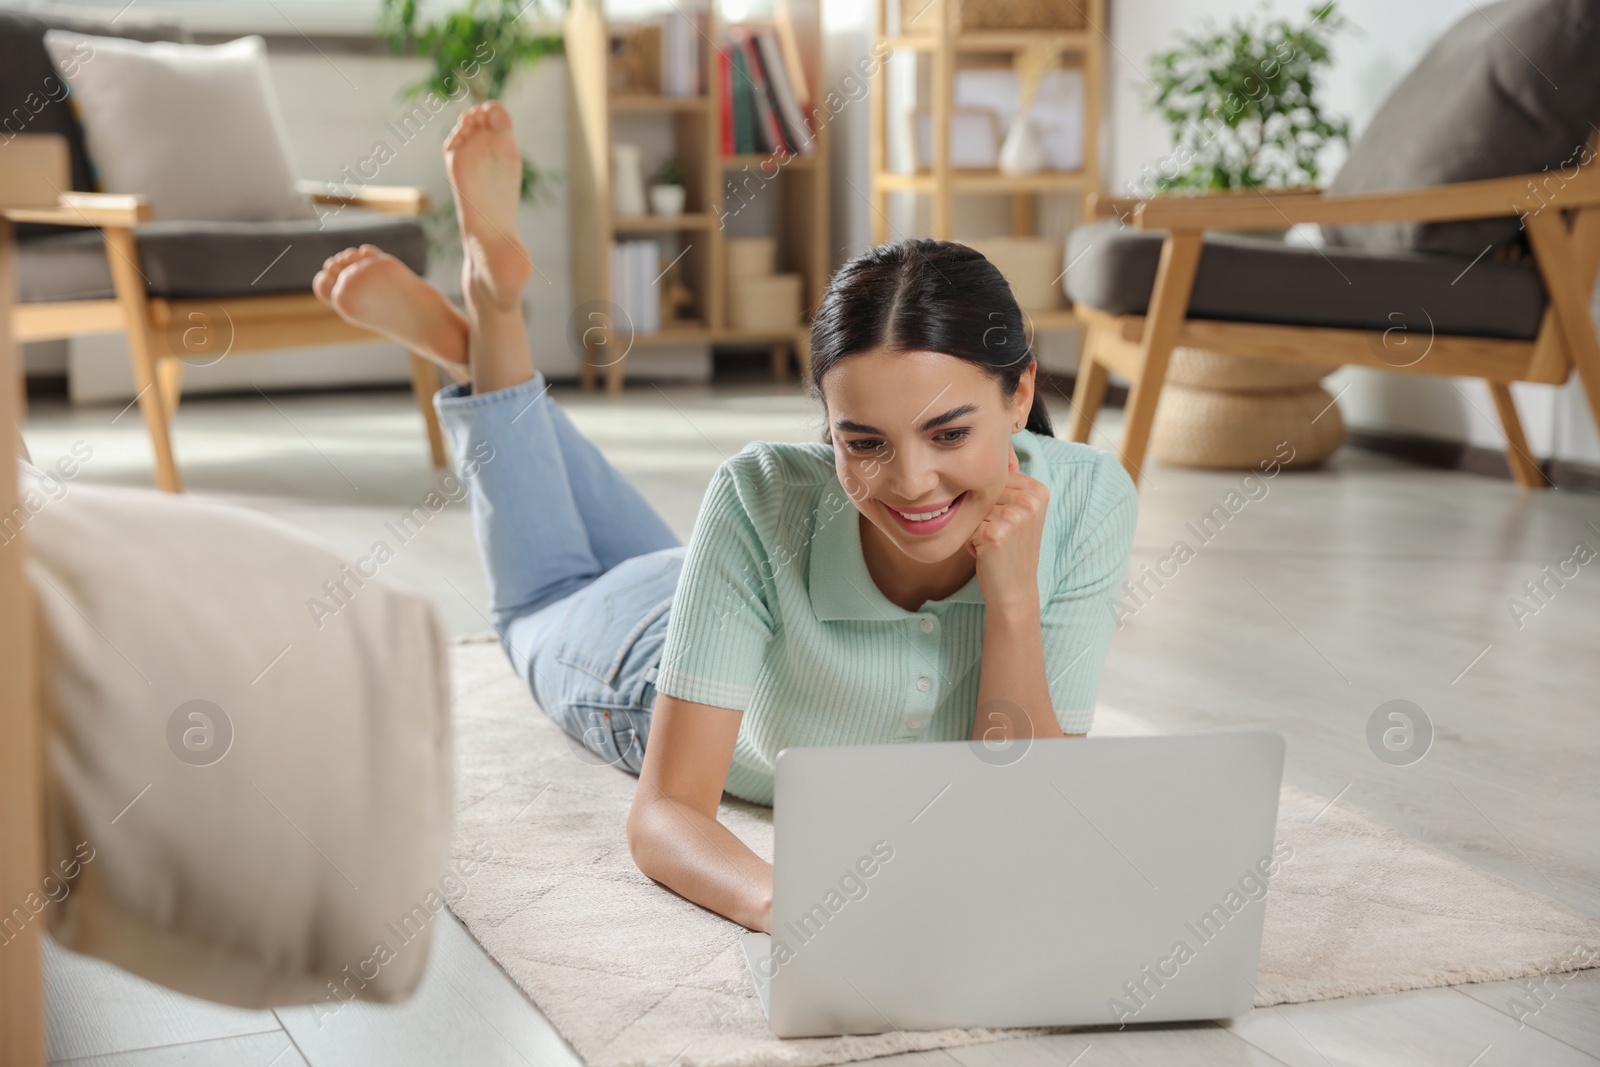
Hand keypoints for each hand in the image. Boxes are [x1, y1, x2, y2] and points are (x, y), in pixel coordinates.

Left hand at [966, 443, 1048, 613]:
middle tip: (997, 536)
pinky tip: (985, 552)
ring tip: (991, 543)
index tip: (1005, 524)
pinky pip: (967, 525)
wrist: (1014, 589)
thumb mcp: (1016, 512)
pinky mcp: (997, 532)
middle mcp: (1030, 500)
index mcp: (1038, 490)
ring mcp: (1015, 516)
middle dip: (981, 514)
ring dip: (974, 526)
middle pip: (983, 492)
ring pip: (974, 508)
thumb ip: (1009, 482)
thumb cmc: (1010, 549)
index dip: (990, 503)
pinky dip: (969, 540)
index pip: (996, 479)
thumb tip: (1003, 444)